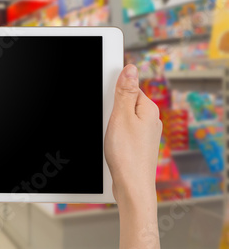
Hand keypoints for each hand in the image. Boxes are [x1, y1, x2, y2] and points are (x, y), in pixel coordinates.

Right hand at [105, 64, 161, 202]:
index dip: (113, 91)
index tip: (105, 100)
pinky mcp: (137, 145)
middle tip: (107, 122)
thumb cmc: (127, 154)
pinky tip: (110, 144)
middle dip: (111, 109)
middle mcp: (150, 120)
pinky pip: (122, 132)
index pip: (129, 87)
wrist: (131, 186)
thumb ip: (125, 92)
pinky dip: (113, 135)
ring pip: (121, 119)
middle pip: (124, 103)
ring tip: (109, 136)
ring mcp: (144, 134)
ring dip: (110, 124)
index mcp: (148, 109)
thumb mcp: (121, 116)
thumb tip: (131, 68)